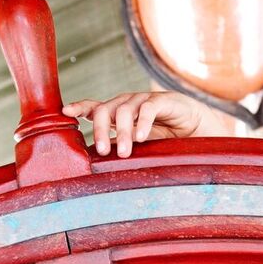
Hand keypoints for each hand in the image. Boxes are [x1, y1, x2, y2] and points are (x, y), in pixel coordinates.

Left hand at [62, 91, 232, 156]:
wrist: (196, 130)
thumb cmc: (163, 139)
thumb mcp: (136, 147)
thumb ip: (118, 148)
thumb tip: (94, 163)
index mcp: (117, 113)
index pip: (94, 107)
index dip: (80, 107)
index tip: (66, 112)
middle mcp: (127, 103)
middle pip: (105, 110)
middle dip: (100, 130)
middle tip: (101, 151)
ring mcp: (144, 100)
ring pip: (125, 110)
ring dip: (122, 132)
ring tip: (125, 152)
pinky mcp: (163, 100)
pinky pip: (148, 108)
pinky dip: (143, 122)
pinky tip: (142, 137)